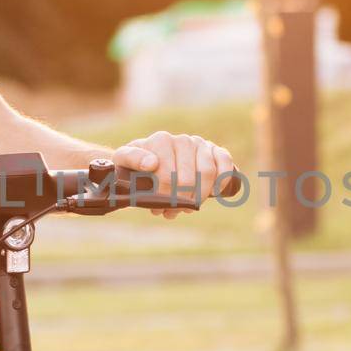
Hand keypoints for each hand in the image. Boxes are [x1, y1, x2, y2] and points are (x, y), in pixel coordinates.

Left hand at [111, 130, 237, 219]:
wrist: (149, 162)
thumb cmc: (136, 165)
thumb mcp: (124, 162)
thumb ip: (131, 159)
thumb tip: (151, 163)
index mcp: (161, 140)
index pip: (167, 173)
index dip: (164, 194)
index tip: (159, 207)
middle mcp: (182, 140)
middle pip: (187, 177)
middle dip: (181, 199)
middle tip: (174, 210)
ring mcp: (200, 144)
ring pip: (207, 171)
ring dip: (200, 195)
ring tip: (190, 206)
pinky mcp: (215, 150)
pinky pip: (225, 162)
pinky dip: (223, 178)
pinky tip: (215, 192)